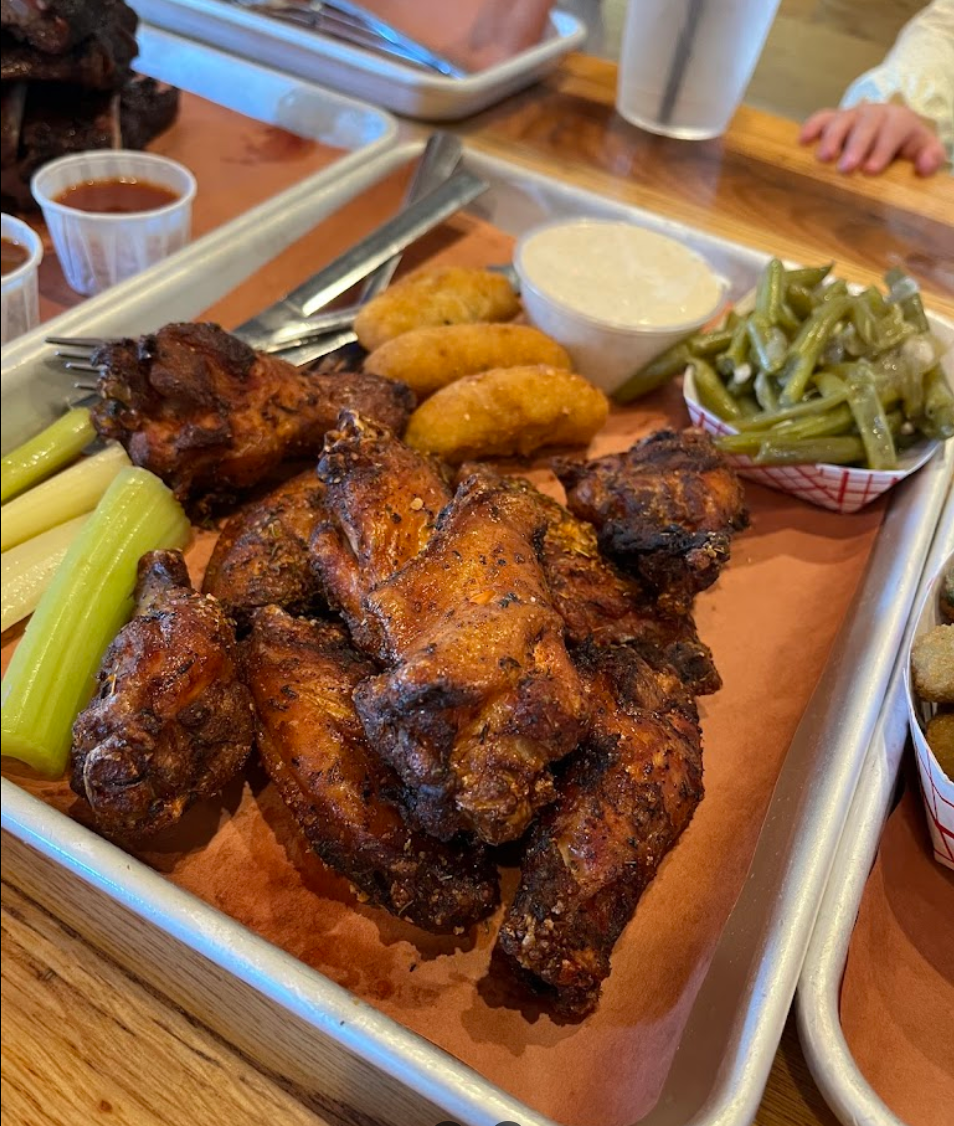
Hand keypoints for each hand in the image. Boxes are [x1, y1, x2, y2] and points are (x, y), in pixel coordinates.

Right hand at [799, 102, 946, 175]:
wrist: (889, 128)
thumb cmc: (905, 147)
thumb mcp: (924, 150)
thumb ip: (931, 158)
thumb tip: (925, 166)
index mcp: (899, 121)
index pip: (893, 130)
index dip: (882, 149)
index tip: (871, 170)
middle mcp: (875, 113)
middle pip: (865, 124)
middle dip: (855, 146)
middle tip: (846, 168)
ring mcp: (853, 115)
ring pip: (841, 120)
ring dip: (831, 138)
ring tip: (823, 159)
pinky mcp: (835, 118)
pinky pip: (822, 118)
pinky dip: (811, 127)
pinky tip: (802, 141)